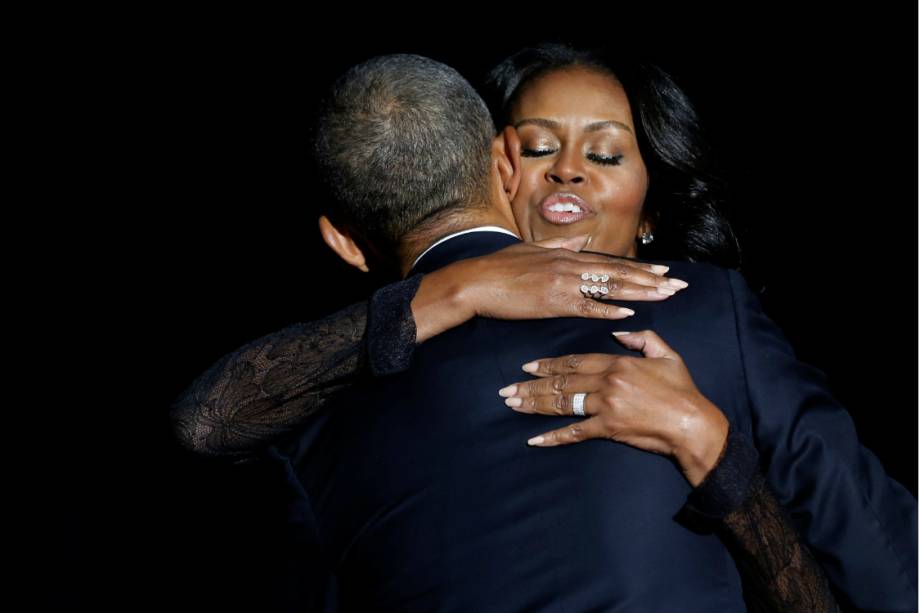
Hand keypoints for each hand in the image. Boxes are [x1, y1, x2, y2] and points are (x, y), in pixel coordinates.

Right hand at [412, 236, 688, 342]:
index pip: (611, 262)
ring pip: (609, 287)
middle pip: (618, 273)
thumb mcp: (531, 249)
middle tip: (678, 284)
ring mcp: (563, 283)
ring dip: (639, 291)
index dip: (640, 268)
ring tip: (665, 295)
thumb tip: (580, 240)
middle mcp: (569, 265)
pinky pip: (586, 306)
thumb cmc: (499, 267)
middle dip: (651, 279)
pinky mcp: (552, 302)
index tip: (663, 270)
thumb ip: (559, 245)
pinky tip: (629, 312)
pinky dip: (608, 309)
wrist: (475, 281)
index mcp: (565, 255)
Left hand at [497, 329, 728, 486]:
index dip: (548, 363)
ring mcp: (605, 406)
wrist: (692, 424)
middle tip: (507, 390)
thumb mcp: (666, 354)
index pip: (574, 360)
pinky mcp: (608, 429)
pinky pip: (575, 432)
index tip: (528, 366)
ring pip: (562, 404)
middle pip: (561, 382)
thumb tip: (618, 331)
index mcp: (617, 363)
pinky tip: (535, 440)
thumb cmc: (682, 390)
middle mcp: (606, 382)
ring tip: (513, 406)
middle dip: (531, 385)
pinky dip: (553, 437)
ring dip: (534, 405)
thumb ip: (642, 339)